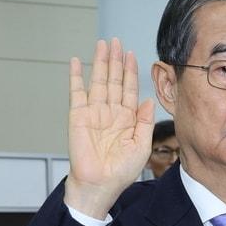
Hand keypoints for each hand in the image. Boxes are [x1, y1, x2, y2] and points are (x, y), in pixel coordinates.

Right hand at [65, 38, 155, 219]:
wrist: (100, 184)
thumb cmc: (121, 170)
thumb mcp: (141, 146)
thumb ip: (145, 122)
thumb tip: (149, 100)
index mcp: (128, 118)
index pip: (130, 89)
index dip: (131, 71)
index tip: (132, 54)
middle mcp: (111, 112)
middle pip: (114, 80)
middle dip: (116, 60)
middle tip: (116, 41)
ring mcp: (94, 112)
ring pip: (98, 81)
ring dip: (100, 62)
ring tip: (102, 44)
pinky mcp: (78, 115)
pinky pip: (77, 92)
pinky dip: (76, 76)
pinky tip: (77, 61)